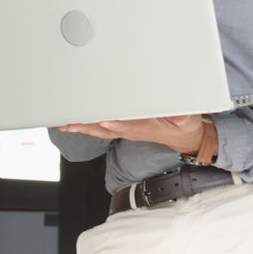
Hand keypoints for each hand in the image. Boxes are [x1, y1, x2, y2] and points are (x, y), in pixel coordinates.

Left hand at [58, 115, 204, 154]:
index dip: (117, 124)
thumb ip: (183, 117)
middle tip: (69, 121)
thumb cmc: (184, 126)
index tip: (105, 120)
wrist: (184, 137)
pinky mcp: (123, 127)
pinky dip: (86, 123)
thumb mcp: (188, 120)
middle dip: (87, 125)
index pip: (129, 125)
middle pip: (106, 129)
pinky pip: (101, 127)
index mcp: (146, 127)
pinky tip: (74, 121)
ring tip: (63, 122)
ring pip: (100, 129)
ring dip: (81, 125)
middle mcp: (131, 130)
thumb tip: (179, 116)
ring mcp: (126, 130)